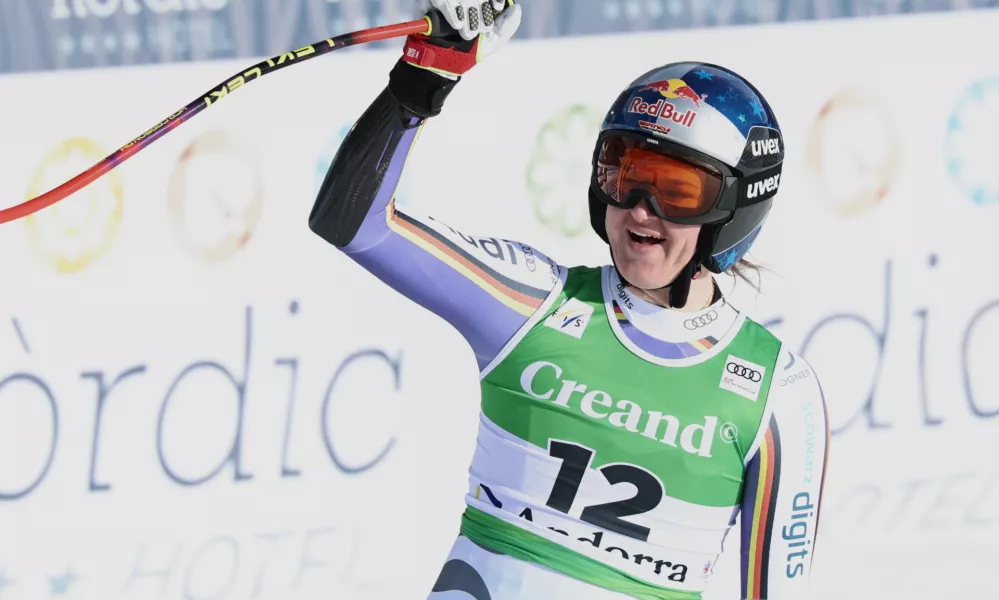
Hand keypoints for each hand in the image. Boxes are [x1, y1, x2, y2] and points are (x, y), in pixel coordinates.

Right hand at [402, 0, 521, 77]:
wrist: (444, 62)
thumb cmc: (470, 50)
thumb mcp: (493, 41)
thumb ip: (507, 25)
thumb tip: (516, 7)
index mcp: (479, 2)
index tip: (498, 7)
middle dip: (480, 9)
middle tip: (482, 28)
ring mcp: (449, 0)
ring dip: (468, 12)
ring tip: (468, 33)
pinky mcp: (430, 2)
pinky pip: (441, 0)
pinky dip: (451, 10)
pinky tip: (458, 24)